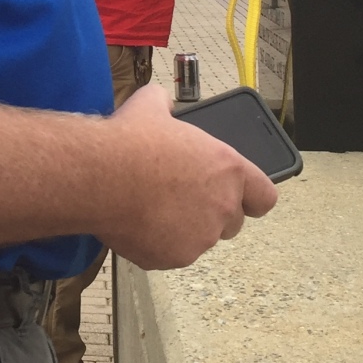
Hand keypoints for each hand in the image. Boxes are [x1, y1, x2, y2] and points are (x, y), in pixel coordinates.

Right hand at [97, 82, 278, 269]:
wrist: (99, 176)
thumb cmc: (129, 141)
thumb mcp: (151, 105)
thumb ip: (166, 105)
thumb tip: (162, 103)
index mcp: (228, 169)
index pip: (264, 197)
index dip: (251, 197)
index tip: (239, 197)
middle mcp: (222, 207)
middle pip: (231, 223)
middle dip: (210, 214)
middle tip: (179, 198)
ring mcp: (199, 238)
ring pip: (199, 240)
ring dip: (182, 230)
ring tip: (150, 208)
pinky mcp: (173, 258)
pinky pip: (169, 254)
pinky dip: (156, 244)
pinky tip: (135, 223)